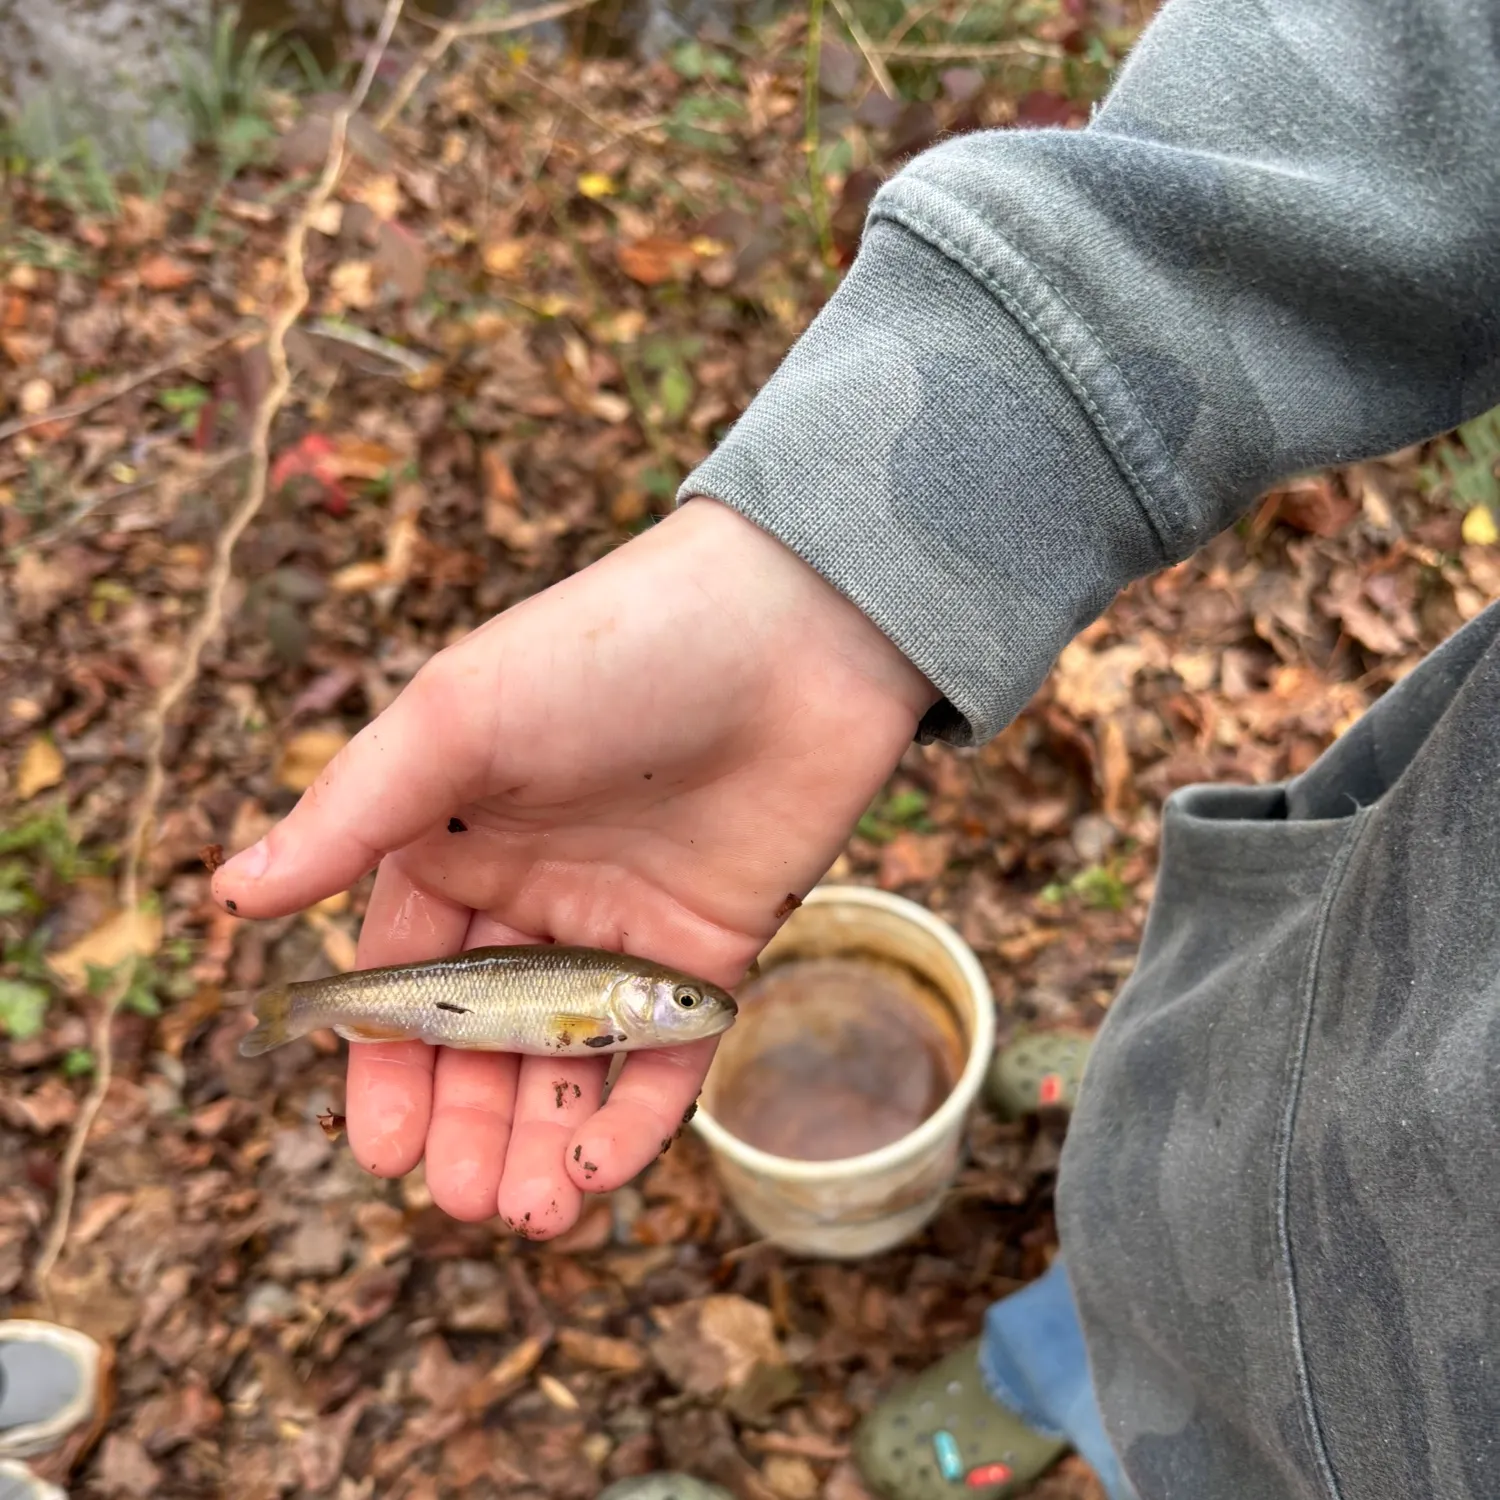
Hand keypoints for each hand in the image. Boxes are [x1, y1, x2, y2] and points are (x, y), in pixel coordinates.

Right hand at [213, 499, 936, 1235]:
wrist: (794, 628)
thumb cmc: (609, 654)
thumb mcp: (458, 720)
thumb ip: (350, 816)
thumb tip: (227, 897)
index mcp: (458, 842)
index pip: (407, 981)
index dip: (389, 1069)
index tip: (378, 1149)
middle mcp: (537, 894)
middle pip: (488, 1041)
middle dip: (468, 1124)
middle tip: (458, 1199)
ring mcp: (629, 927)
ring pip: (576, 1063)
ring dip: (548, 1142)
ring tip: (525, 1214)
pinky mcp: (716, 949)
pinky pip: (672, 1055)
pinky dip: (640, 1119)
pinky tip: (604, 1172)